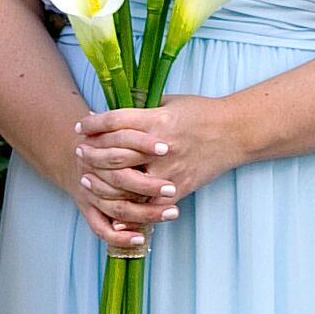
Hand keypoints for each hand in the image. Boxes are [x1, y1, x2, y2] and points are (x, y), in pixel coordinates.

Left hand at [72, 97, 249, 252]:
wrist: (235, 133)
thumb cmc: (202, 113)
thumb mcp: (170, 101)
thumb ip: (142, 108)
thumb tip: (112, 113)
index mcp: (158, 120)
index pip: (115, 121)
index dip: (93, 123)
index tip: (81, 125)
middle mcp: (161, 146)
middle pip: (115, 152)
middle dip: (92, 153)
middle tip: (79, 152)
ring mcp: (169, 170)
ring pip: (126, 182)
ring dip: (104, 181)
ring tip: (90, 178)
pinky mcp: (179, 188)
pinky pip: (149, 204)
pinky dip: (130, 211)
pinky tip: (114, 211)